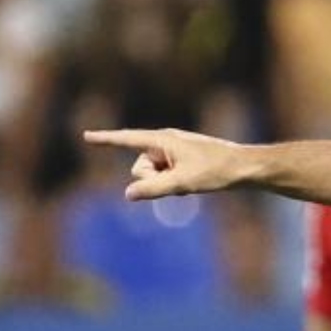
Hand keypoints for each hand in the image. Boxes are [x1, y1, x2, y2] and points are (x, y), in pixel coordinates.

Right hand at [83, 127, 249, 199]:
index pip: (127, 139)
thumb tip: (128, 194)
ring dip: (164, 183)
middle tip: (179, 181)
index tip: (86, 136)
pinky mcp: (182, 161)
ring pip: (152, 175)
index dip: (105, 140)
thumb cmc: (216, 171)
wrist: (245, 167)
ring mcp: (174, 152)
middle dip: (151, 179)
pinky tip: (193, 184)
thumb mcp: (183, 182)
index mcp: (162, 140)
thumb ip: (153, 189)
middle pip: (139, 167)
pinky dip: (172, 184)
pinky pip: (165, 176)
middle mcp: (165, 142)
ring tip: (190, 182)